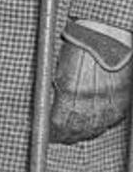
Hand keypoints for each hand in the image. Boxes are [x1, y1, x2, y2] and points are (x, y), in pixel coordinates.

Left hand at [50, 20, 131, 142]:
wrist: (107, 33)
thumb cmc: (80, 45)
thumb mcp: (59, 68)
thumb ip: (57, 92)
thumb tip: (49, 109)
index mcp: (70, 92)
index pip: (59, 123)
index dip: (53, 131)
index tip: (49, 134)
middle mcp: (91, 99)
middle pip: (78, 129)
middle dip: (68, 136)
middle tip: (61, 138)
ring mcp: (110, 100)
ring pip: (96, 127)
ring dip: (85, 133)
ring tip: (76, 135)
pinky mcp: (123, 98)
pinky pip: (113, 119)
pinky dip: (103, 124)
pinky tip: (96, 126)